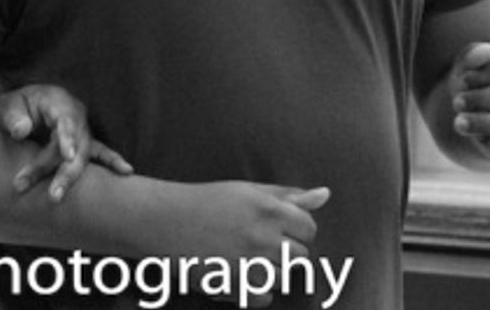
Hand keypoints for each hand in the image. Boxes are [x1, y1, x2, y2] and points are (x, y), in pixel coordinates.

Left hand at [0, 84, 132, 201]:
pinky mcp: (84, 143)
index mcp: (57, 100)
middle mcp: (75, 114)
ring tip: (56, 198)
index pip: (65, 120)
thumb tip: (21, 131)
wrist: (20, 107)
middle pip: (76, 144)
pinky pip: (100, 153)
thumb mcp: (7, 107)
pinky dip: (113, 161)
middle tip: (52, 195)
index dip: (67, 138)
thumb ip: (13, 117)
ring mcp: (82, 129)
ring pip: (83, 156)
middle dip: (64, 171)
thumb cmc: (14, 108)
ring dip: (71, 177)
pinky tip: (126, 171)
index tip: (67, 155)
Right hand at [172, 183, 328, 306]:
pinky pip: (265, 298)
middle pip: (300, 256)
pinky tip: (238, 273)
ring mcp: (249, 263)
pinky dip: (255, 291)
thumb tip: (325, 194)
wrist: (163, 219)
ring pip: (283, 278)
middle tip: (257, 242)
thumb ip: (287, 195)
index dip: (295, 229)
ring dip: (269, 271)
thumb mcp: (247, 190)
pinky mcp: (235, 286)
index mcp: (268, 209)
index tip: (277, 228)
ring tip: (244, 256)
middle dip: (284, 252)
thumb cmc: (207, 201)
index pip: (309, 228)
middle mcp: (262, 236)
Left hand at [448, 40, 489, 160]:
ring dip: (484, 124)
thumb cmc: (476, 80)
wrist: (485, 106)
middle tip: (456, 104)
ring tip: (460, 123)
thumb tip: (486, 50)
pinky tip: (480, 139)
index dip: (477, 76)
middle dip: (477, 102)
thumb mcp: (467, 64)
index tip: (462, 81)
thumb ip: (472, 55)